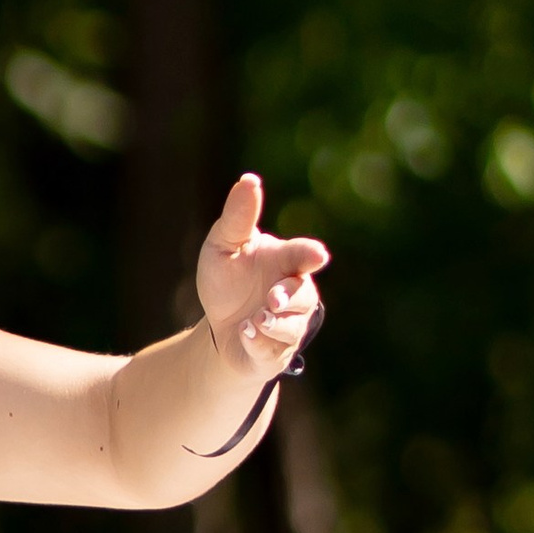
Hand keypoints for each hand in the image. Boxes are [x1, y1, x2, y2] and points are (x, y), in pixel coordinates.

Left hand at [197, 172, 329, 379]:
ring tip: (254, 319)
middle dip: (289, 297)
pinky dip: (258, 342)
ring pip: (292, 326)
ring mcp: (289, 325)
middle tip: (272, 298)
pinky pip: (273, 349)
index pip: (302, 255)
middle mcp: (294, 294)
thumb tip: (249, 179)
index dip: (309, 255)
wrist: (217, 329)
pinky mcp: (276, 352)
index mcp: (286, 262)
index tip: (317, 255)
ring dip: (273, 322)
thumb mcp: (224, 246)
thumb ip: (238, 218)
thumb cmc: (227, 281)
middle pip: (303, 295)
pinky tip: (245, 333)